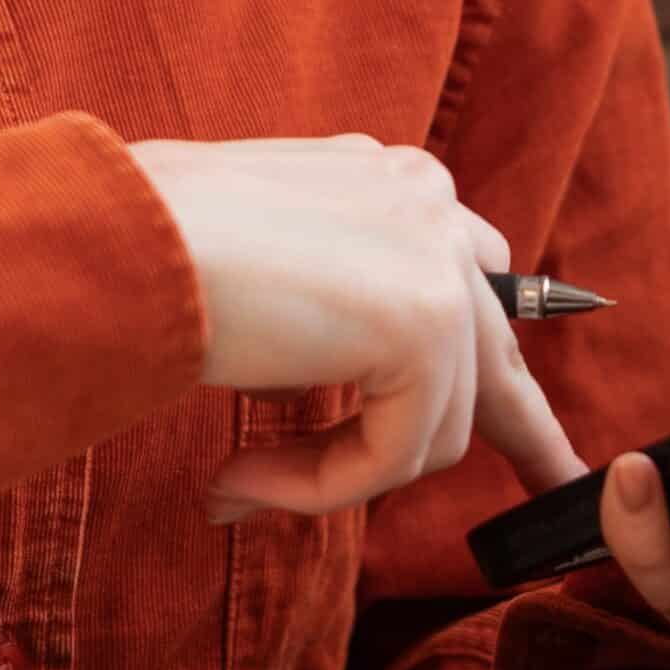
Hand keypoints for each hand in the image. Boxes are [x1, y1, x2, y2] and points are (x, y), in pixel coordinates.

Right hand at [130, 134, 589, 520]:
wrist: (114, 236)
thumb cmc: (144, 245)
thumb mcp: (259, 264)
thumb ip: (326, 308)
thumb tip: (345, 385)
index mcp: (390, 181)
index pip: (469, 276)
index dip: (488, 356)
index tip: (516, 412)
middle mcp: (428, 203)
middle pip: (497, 347)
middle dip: (526, 428)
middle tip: (554, 480)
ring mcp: (435, 258)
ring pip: (434, 428)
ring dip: (337, 476)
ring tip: (242, 483)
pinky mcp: (424, 323)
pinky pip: (396, 456)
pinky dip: (318, 488)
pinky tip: (240, 481)